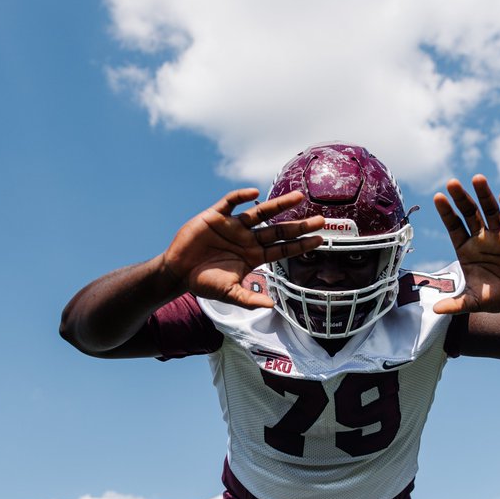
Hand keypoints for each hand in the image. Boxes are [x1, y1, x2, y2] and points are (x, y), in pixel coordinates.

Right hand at [162, 188, 324, 307]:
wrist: (178, 272)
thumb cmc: (204, 283)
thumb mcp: (229, 294)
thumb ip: (249, 298)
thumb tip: (271, 305)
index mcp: (253, 256)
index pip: (283, 249)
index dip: (301, 245)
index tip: (320, 240)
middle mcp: (247, 239)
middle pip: (278, 230)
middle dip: (299, 225)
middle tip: (321, 219)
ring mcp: (233, 226)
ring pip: (260, 212)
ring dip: (279, 205)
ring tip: (298, 197)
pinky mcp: (216, 216)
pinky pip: (231, 202)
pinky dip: (241, 196)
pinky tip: (254, 193)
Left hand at [432, 175, 499, 313]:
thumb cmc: (495, 298)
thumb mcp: (474, 302)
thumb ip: (457, 305)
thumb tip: (436, 311)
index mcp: (467, 249)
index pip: (454, 227)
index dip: (447, 213)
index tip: (438, 197)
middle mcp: (482, 238)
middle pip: (470, 213)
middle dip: (461, 198)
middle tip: (452, 182)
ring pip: (491, 210)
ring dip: (484, 195)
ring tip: (477, 178)